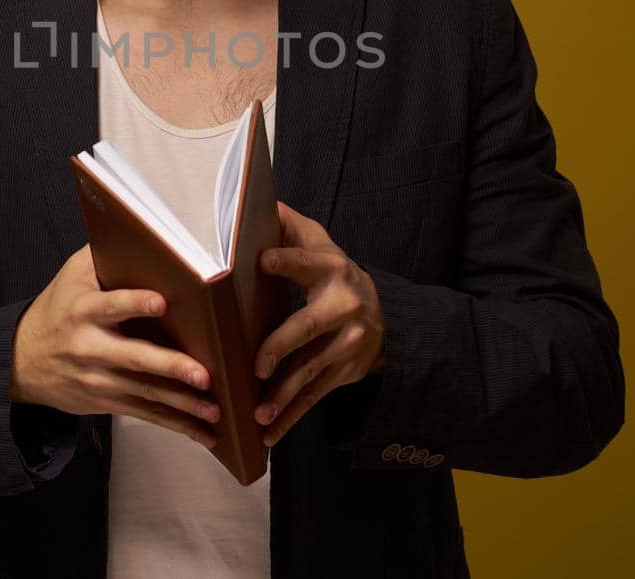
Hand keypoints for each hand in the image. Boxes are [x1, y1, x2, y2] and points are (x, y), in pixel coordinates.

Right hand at [12, 244, 221, 448]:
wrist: (22, 360)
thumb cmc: (58, 308)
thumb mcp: (71, 276)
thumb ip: (103, 255)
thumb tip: (139, 227)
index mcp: (83, 311)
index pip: (111, 305)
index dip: (134, 303)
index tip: (161, 301)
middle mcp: (91, 347)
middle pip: (134, 358)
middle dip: (170, 367)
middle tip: (203, 374)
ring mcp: (99, 380)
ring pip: (145, 394)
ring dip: (182, 405)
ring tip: (215, 411)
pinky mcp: (107, 402)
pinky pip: (145, 414)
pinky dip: (176, 426)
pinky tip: (204, 434)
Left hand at [252, 200, 386, 445]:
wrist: (382, 312)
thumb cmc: (330, 271)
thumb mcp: (316, 242)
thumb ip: (286, 225)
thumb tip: (253, 199)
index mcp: (330, 269)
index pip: (305, 263)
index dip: (286, 260)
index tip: (261, 260)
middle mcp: (343, 305)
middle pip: (309, 327)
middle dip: (282, 346)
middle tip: (257, 365)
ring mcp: (348, 343)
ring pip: (312, 370)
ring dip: (284, 395)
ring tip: (258, 413)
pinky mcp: (346, 372)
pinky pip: (316, 396)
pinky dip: (292, 418)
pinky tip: (269, 435)